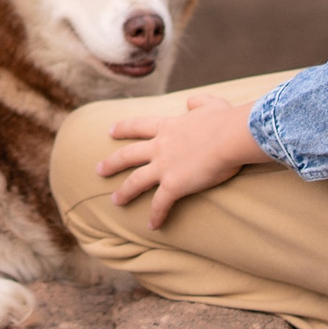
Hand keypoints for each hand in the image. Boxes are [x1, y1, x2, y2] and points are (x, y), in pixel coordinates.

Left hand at [94, 94, 271, 229]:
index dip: (123, 128)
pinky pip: (161, 204)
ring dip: (124, 192)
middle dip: (112, 163)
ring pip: (136, 181)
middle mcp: (160, 147)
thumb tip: (190, 102)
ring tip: (115, 201)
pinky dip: (156, 216)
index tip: (110, 131)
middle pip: (128, 155)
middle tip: (98, 170)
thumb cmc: (224, 120)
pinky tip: (152, 226)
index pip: (139, 126)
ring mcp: (164, 167)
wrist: (229, 137)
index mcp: (167, 127)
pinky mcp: (174, 185)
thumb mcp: (210, 104)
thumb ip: (198, 102)